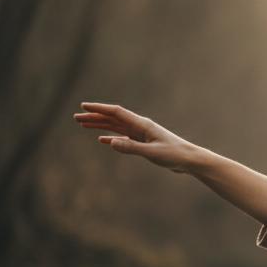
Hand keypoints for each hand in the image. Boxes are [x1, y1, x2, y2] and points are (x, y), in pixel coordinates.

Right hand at [73, 102, 201, 173]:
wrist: (190, 160)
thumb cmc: (174, 155)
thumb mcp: (151, 152)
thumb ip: (131, 148)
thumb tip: (109, 142)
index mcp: (142, 125)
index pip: (117, 113)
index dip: (99, 109)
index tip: (83, 106)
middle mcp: (141, 126)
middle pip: (113, 118)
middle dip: (95, 117)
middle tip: (76, 117)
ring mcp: (142, 134)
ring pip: (117, 127)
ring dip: (100, 125)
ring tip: (84, 124)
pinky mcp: (145, 143)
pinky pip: (124, 138)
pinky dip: (113, 137)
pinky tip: (104, 140)